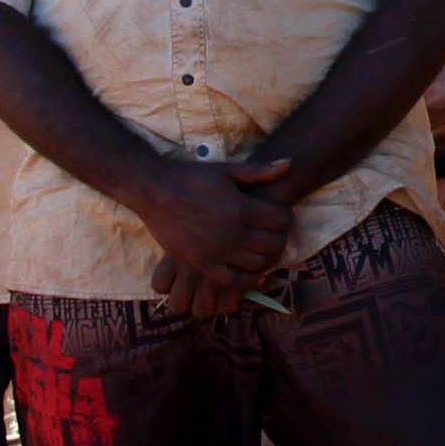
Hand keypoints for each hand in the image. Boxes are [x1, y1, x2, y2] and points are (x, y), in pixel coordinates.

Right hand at [138, 159, 297, 317]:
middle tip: (273, 235)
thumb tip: (290, 164)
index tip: (279, 216)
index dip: (285, 218)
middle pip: (274, 244)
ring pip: (258, 264)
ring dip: (266, 258)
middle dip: (279, 239)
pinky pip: (233, 281)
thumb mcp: (226, 170)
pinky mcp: (202, 264)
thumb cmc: (191, 178)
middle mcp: (233, 232)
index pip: (281, 220)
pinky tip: (252, 274)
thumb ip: (259, 171)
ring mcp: (218, 251)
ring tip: (262, 250)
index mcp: (242, 208)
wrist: (155, 192)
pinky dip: (247, 281)